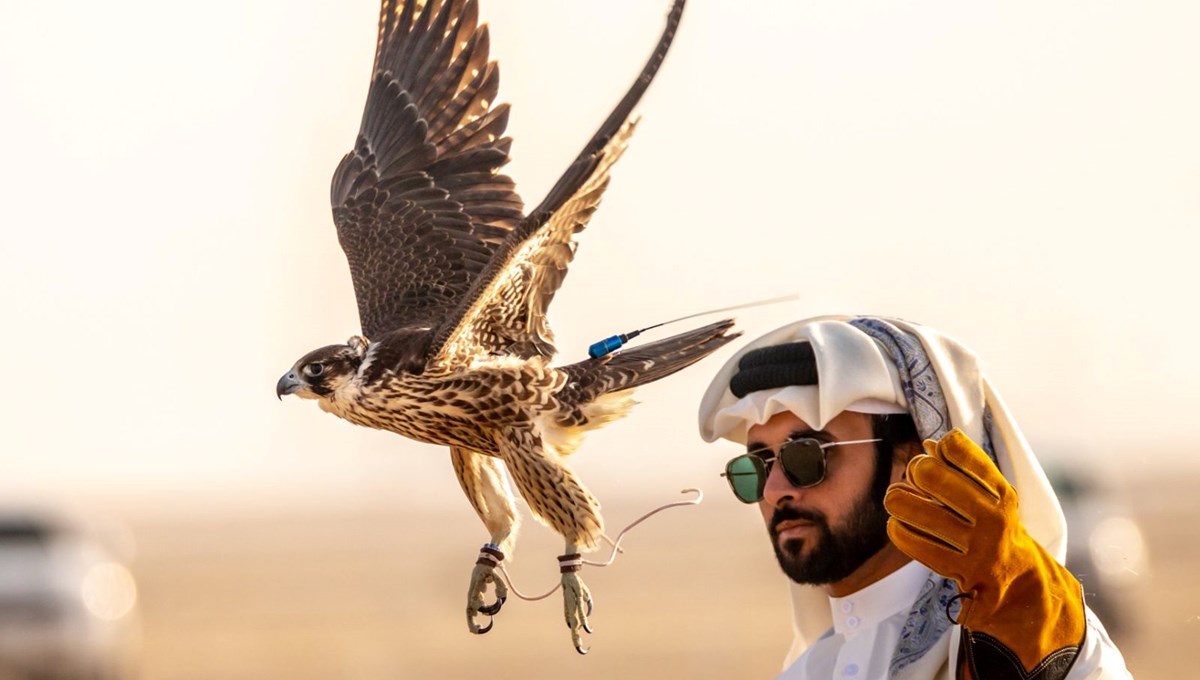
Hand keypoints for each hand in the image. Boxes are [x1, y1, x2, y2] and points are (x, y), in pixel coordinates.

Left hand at [884, 429, 1083, 678]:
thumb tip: (929, 446)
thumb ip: (964, 472)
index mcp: (1002, 494)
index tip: (935, 453)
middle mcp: (994, 518)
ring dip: (899, 501)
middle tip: (912, 476)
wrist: (1028, 592)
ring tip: (895, 499)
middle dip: (916, 471)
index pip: (963, 453)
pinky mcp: (963, 573)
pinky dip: (899, 531)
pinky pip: (917, 544)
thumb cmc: (1001, 536)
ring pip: (920, 511)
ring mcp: (980, 547)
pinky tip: (897, 526)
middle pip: (934, 477)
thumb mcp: (994, 501)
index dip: (942, 447)